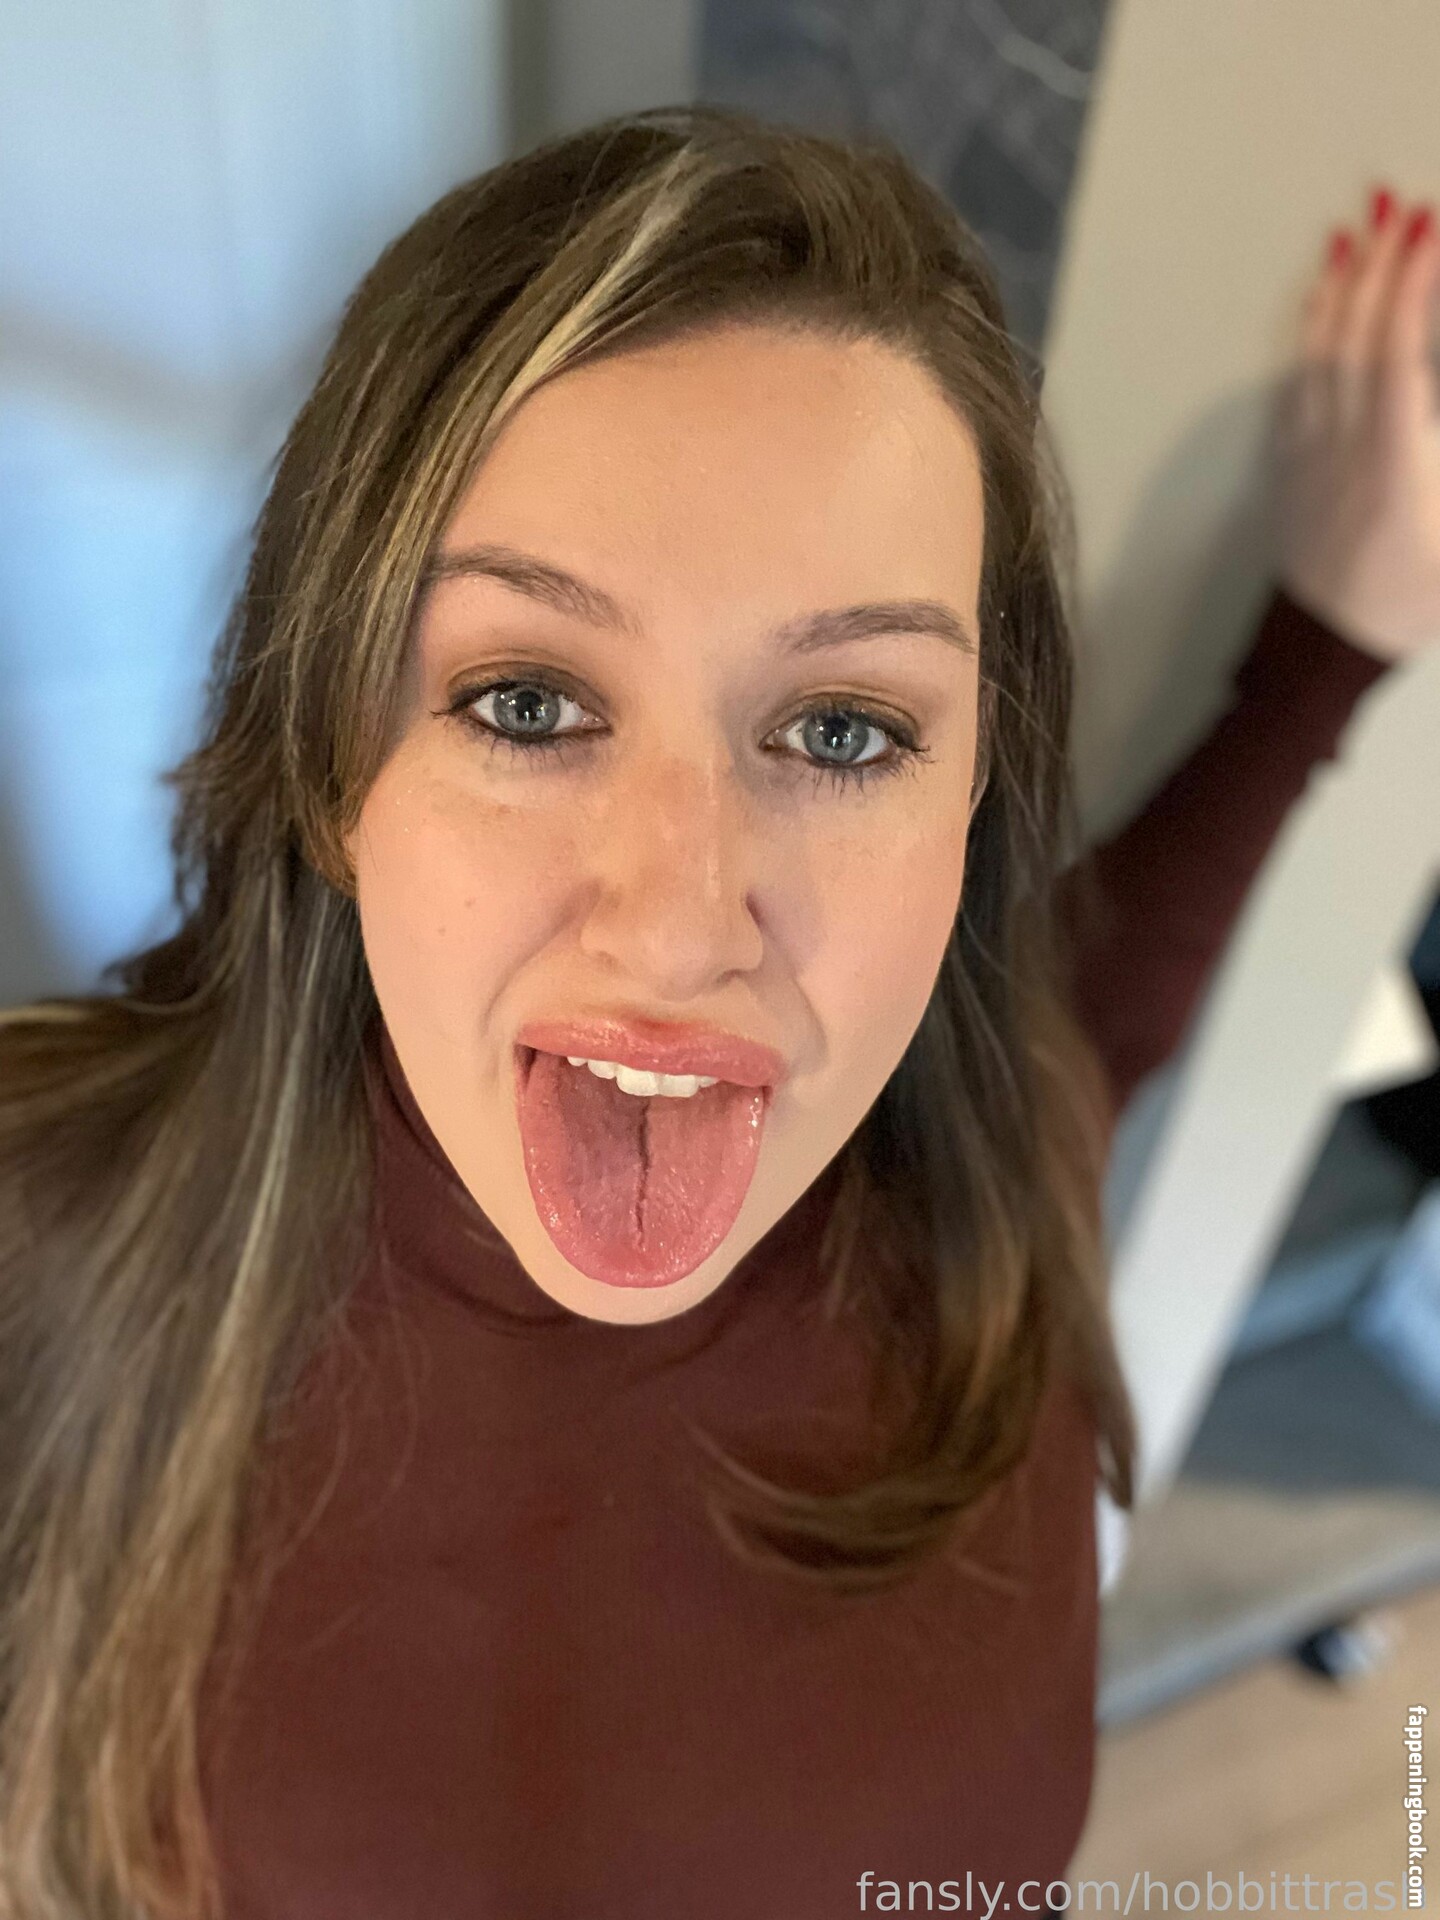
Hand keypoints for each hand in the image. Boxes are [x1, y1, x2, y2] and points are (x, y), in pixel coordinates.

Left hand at [1265, 185, 1439, 662]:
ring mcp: (1308, 458)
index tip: (1428, 229)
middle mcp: (1343, 445)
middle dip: (1373, 267)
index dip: (1410, 285)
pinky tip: (1311, 318)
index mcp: (1394, 457)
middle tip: (1391, 206)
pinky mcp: (1289, 476)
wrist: (1326, 656)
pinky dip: (1303, 345)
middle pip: (1350, 339)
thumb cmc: (1412, 600)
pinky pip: (1291, 395)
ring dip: (1332, 295)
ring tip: (1347, 238)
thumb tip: (1424, 401)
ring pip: (1312, 361)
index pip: (1396, 350)